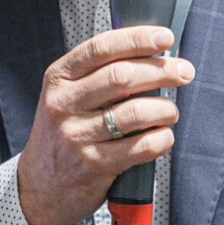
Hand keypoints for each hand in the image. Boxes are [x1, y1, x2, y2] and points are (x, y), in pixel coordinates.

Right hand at [16, 26, 194, 224]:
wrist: (39, 186)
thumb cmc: (63, 132)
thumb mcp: (66, 95)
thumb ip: (98, 73)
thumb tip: (152, 54)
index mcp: (59, 78)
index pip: (101, 48)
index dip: (137, 39)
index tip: (165, 37)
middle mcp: (64, 104)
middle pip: (122, 77)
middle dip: (162, 70)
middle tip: (184, 71)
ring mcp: (77, 136)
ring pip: (135, 112)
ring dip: (165, 108)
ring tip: (170, 110)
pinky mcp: (94, 165)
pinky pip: (140, 146)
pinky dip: (162, 139)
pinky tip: (163, 136)